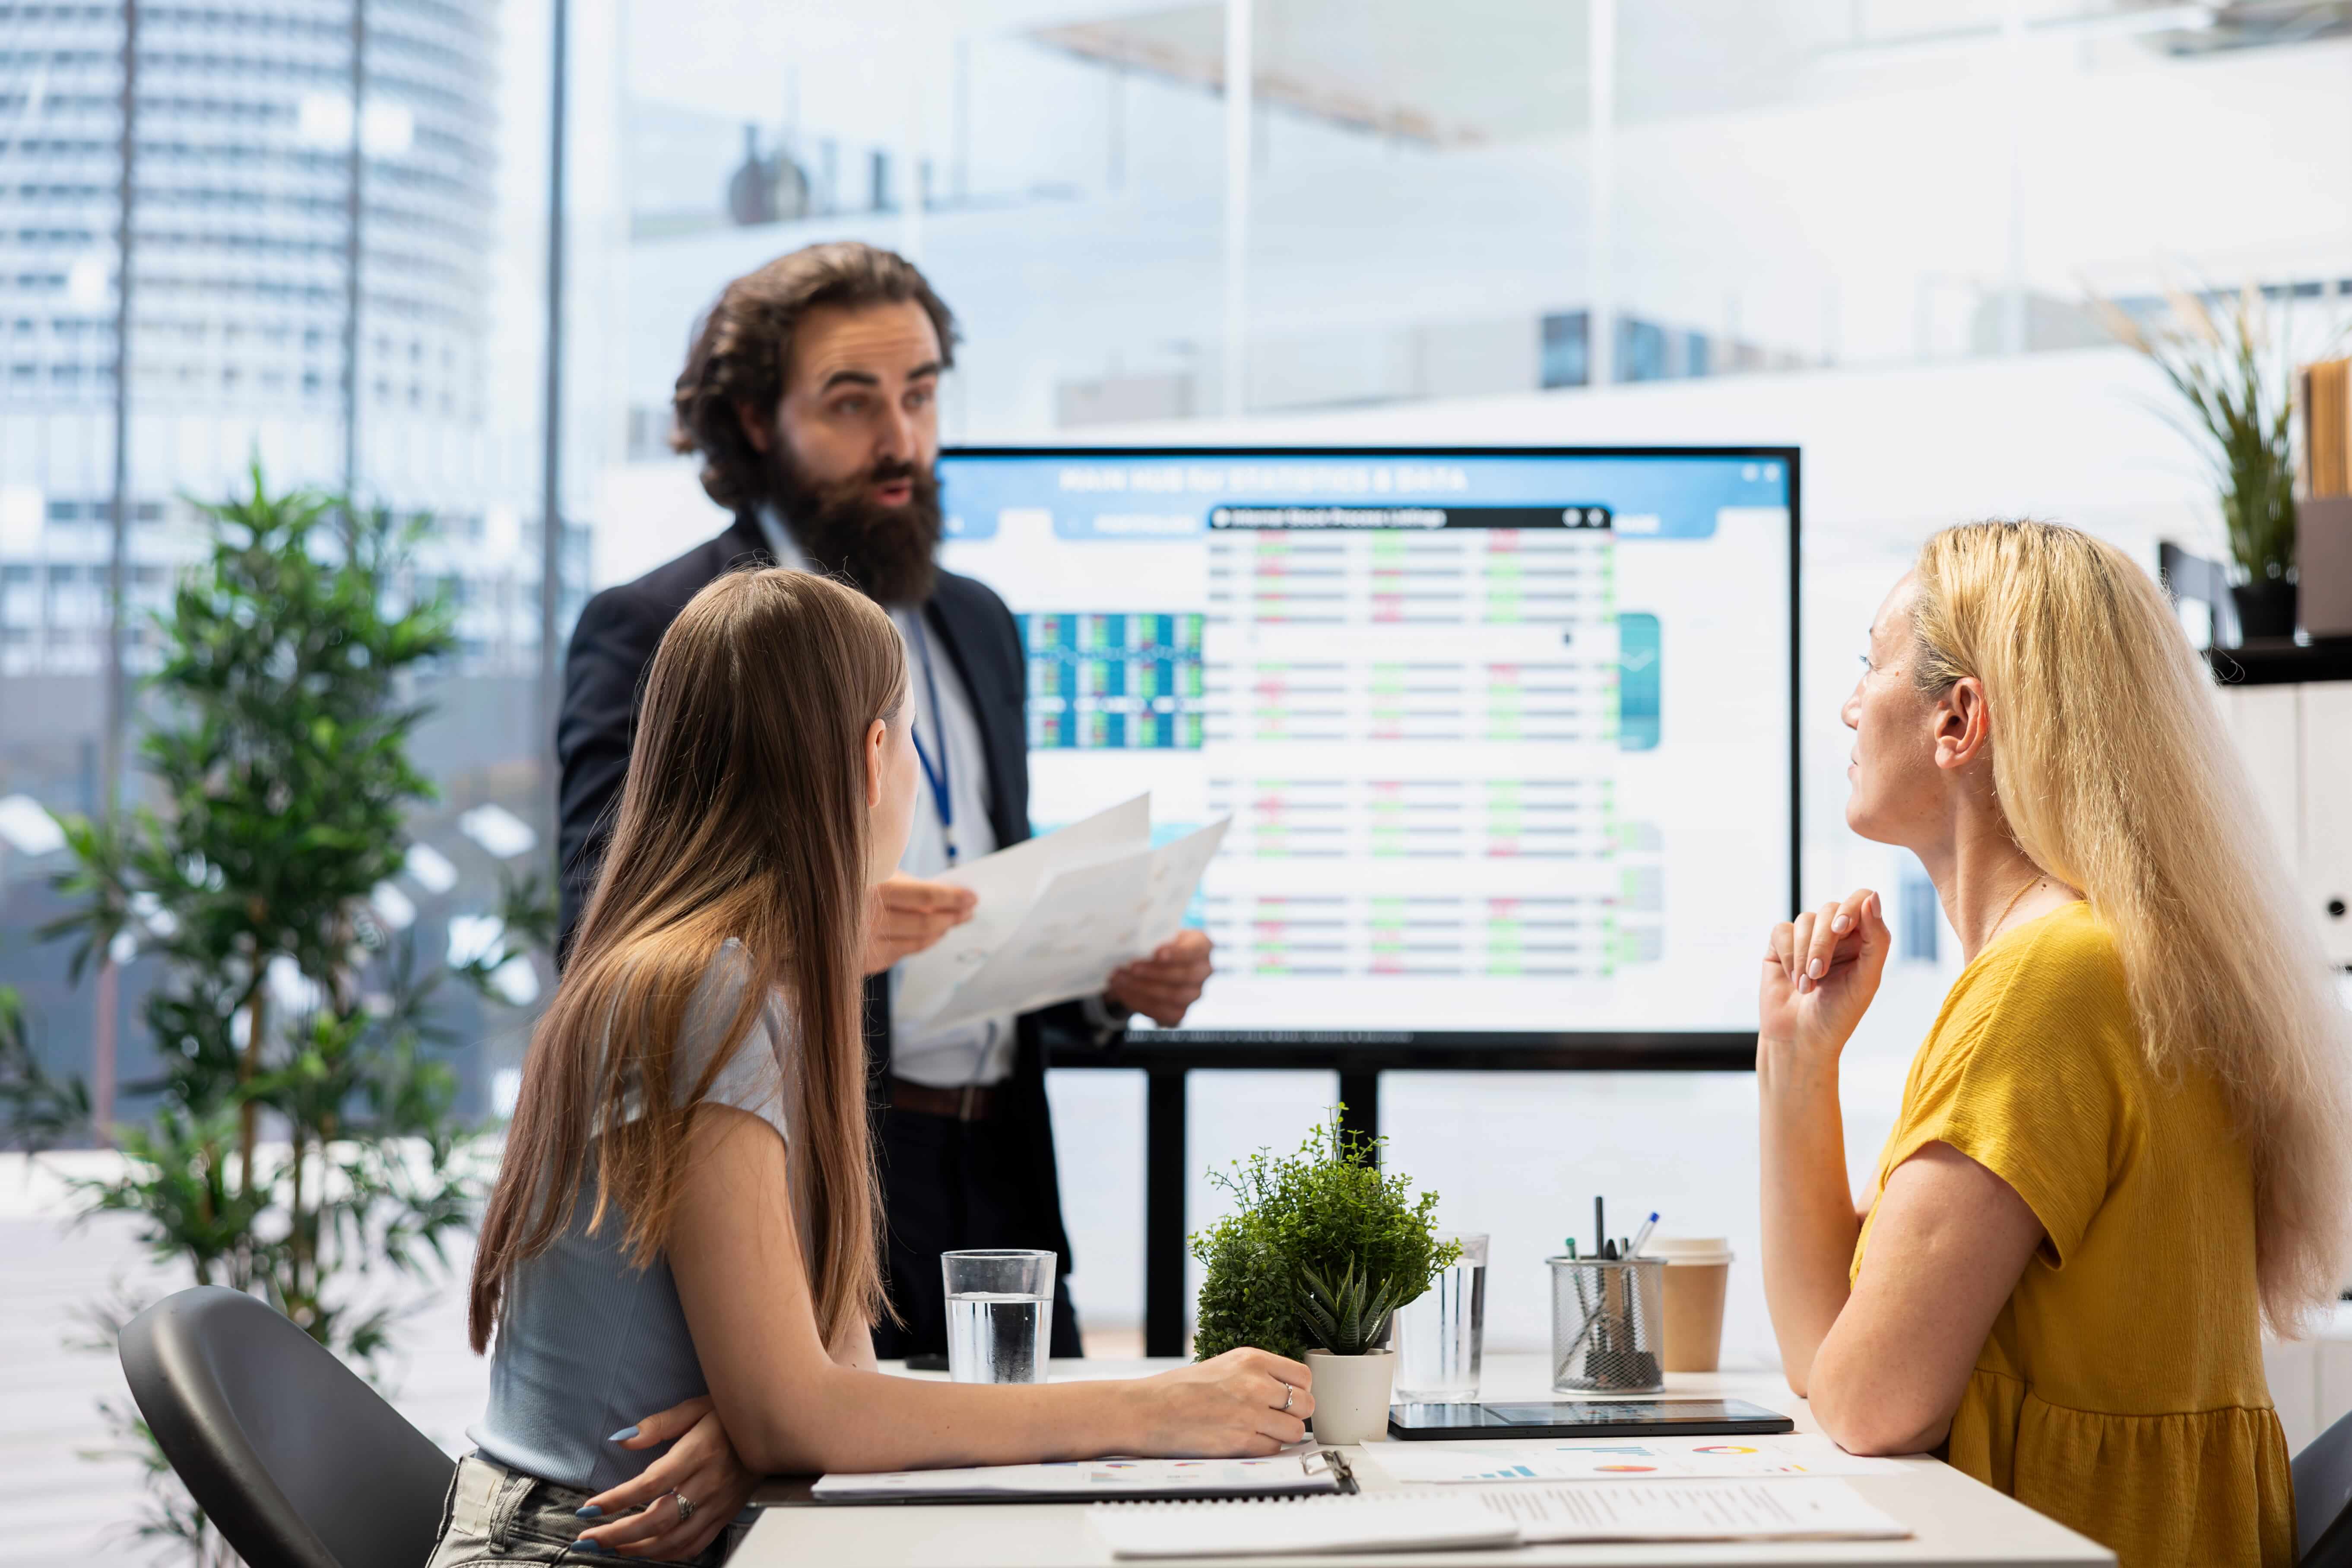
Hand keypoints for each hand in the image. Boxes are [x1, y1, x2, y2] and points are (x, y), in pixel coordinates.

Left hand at [577, 1396, 756, 1560]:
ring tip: (609, 1548)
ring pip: (675, 1540)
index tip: (589, 1509)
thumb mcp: (695, 1407)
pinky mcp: (726, 1515)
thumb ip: (657, 1425)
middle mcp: (710, 1483)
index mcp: (699, 1453)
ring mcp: (720, 1504)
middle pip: (659, 1520)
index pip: (651, 1484)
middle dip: (618, 1535)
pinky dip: (668, 1555)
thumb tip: (621, 1439)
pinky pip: (695, 1544)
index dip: (618, 1500)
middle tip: (587, 1540)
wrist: (775, 1429)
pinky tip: (646, 1552)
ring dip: (637, 1549)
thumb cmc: (729, 1414)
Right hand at [861, 874, 976, 974]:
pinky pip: (901, 954)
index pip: (925, 897)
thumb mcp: (876, 873)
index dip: (953, 898)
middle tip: (968, 911)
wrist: (799, 912)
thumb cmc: (851, 886)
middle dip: (952, 916)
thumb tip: (947, 895)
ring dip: (940, 932)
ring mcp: (865, 945)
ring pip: (916, 942)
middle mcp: (868, 919)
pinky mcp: (864, 962)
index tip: (972, 897)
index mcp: (873, 889)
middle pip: (925, 923)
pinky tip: (931, 935)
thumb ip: (908, 884)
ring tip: (953, 921)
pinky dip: (920, 943)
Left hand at [1104, 930, 1213, 1027]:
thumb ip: (1151, 937)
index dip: (1177, 953)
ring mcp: (1193, 993)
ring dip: (1143, 988)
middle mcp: (1203, 971)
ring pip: (1173, 995)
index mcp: (1202, 945)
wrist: (1152, 963)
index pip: (1195, 950)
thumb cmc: (1156, 943)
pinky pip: (1162, 1012)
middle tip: (1131, 967)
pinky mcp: (1180, 1012)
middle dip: (1155, 972)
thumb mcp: (1156, 934)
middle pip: (1185, 975)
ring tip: (1120, 978)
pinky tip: (1122, 991)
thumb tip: (1133, 943)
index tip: (1156, 953)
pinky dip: (1139, 1002)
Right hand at [1127, 1349, 1316, 1456]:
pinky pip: (1274, 1449)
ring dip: (1283, 1434)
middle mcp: (1255, 1384)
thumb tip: (1289, 1390)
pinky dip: (1265, 1447)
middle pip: (1306, 1404)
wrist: (1148, 1410)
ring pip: (1296, 1431)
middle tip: (1278, 1416)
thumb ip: (1258, 1373)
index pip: (1304, 1376)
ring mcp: (1250, 1414)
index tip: (1289, 1397)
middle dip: (1296, 1414)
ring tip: (1262, 1430)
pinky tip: (1245, 1439)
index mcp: (1252, 1359)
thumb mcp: (1225, 1364)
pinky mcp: (1241, 1442)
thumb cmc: (1180, 1388)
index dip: (1300, 1390)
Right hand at [1760, 888, 1890, 1057]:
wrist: (1800, 1040)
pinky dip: (1787, 955)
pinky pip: (1782, 930)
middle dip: (1823, 943)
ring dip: (1804, 955)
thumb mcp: (1866, 979)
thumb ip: (1876, 938)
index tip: (1841, 928)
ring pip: (1805, 919)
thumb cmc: (1839, 1014)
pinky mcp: (1780, 945)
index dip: (1851, 907)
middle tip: (1820, 973)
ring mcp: (1807, 938)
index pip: (1861, 899)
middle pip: (1830, 910)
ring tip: (1807, 985)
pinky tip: (1793, 979)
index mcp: (1862, 939)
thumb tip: (1873, 896)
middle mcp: (1836, 934)